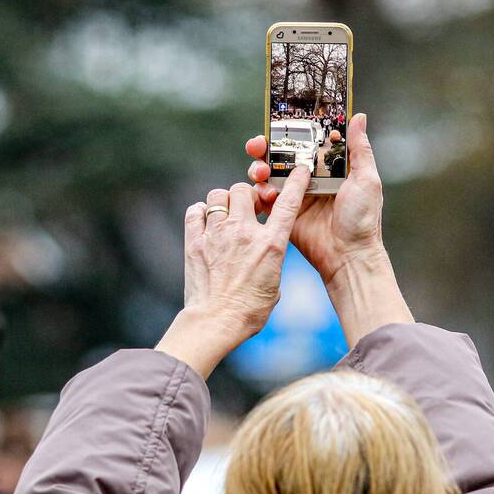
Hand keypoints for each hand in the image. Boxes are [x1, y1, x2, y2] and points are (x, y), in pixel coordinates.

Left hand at [156, 171, 310, 377]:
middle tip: (247, 208)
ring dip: (222, 202)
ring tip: (225, 216)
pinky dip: (200, 213)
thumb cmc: (249, 310)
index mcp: (270, 244)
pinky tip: (205, 224)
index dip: (295, 183)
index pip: (287, 204)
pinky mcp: (195, 242)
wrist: (217, 322)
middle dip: (246, 195)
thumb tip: (264, 253)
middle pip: (243, 190)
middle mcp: (243, 233)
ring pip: (217, 196)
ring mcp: (216, 235)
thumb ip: (271, 259)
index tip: (298, 171)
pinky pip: (195, 211)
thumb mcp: (274, 284)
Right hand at [246, 113, 384, 288]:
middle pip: (282, 156)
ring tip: (260, 170)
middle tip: (258, 144)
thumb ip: (359, 149)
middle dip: (265, 147)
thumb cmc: (363, 220)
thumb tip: (358, 117)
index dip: (291, 131)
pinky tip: (264, 192)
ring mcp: (295, 197)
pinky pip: (265, 200)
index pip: (306, 142)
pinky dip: (259, 193)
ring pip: (269, 174)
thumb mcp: (366, 179)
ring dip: (259, 167)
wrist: (348, 256)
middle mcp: (310, 180)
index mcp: (329, 168)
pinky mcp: (284, 214)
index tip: (279, 122)